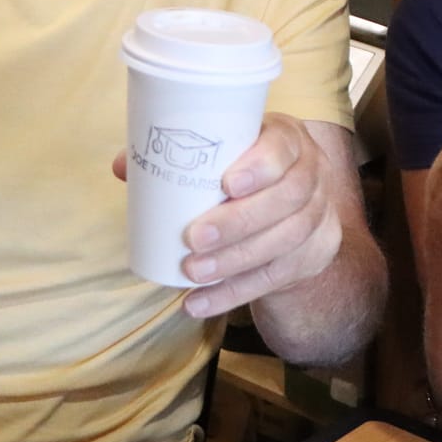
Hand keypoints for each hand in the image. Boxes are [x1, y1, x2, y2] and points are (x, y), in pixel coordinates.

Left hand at [113, 114, 343, 316]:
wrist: (292, 206)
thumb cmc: (245, 170)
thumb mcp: (223, 154)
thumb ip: (177, 156)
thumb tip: (123, 165)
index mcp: (288, 139)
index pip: (284, 148)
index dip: (261, 166)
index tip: (226, 184)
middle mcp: (312, 174)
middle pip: (287, 198)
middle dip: (239, 222)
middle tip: (194, 239)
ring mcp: (319, 216)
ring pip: (287, 240)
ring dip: (236, 261)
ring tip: (193, 272)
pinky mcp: (314, 254)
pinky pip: (278, 277)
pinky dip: (235, 293)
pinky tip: (201, 302)